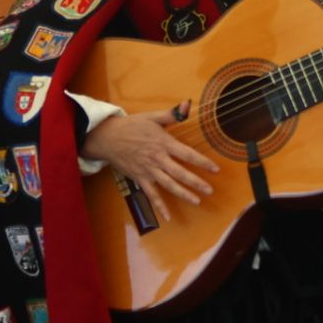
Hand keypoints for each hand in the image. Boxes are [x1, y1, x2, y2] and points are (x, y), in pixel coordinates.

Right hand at [82, 103, 218, 222]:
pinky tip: (168, 217)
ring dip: (184, 194)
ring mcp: (149, 171)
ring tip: (197, 201)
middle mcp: (158, 159)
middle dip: (197, 183)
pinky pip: (151, 195)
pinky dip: (159, 206)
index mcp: (164, 143)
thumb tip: (188, 105)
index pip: (187, 154)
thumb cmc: (131, 126)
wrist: (107, 138)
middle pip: (181, 173)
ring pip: (169, 185)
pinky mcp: (140, 179)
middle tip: (210, 190)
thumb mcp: (152, 117)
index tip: (215, 169)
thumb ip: (172, 114)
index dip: (203, 162)